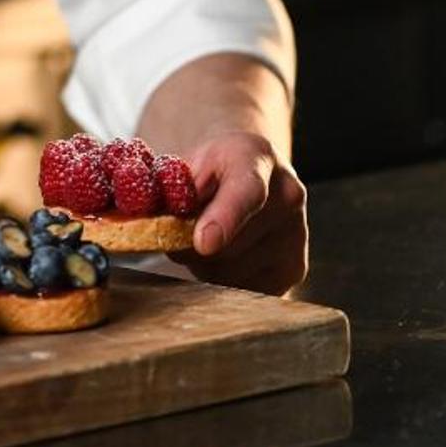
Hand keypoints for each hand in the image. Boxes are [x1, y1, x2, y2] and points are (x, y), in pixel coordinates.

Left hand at [180, 131, 307, 295]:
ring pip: (234, 273)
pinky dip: (225, 279)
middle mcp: (287, 194)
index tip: (203, 243)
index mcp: (256, 157)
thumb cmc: (210, 169)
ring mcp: (296, 234)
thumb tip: (149, 225)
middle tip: (179, 232)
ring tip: (207, 238)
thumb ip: (171, 192)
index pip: (246, 191)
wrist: (248, 170)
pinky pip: (246, 290)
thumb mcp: (186, 163)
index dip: (225, 219)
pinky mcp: (295, 268)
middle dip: (192, 246)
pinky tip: (225, 255)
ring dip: (205, 265)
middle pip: (231, 245)